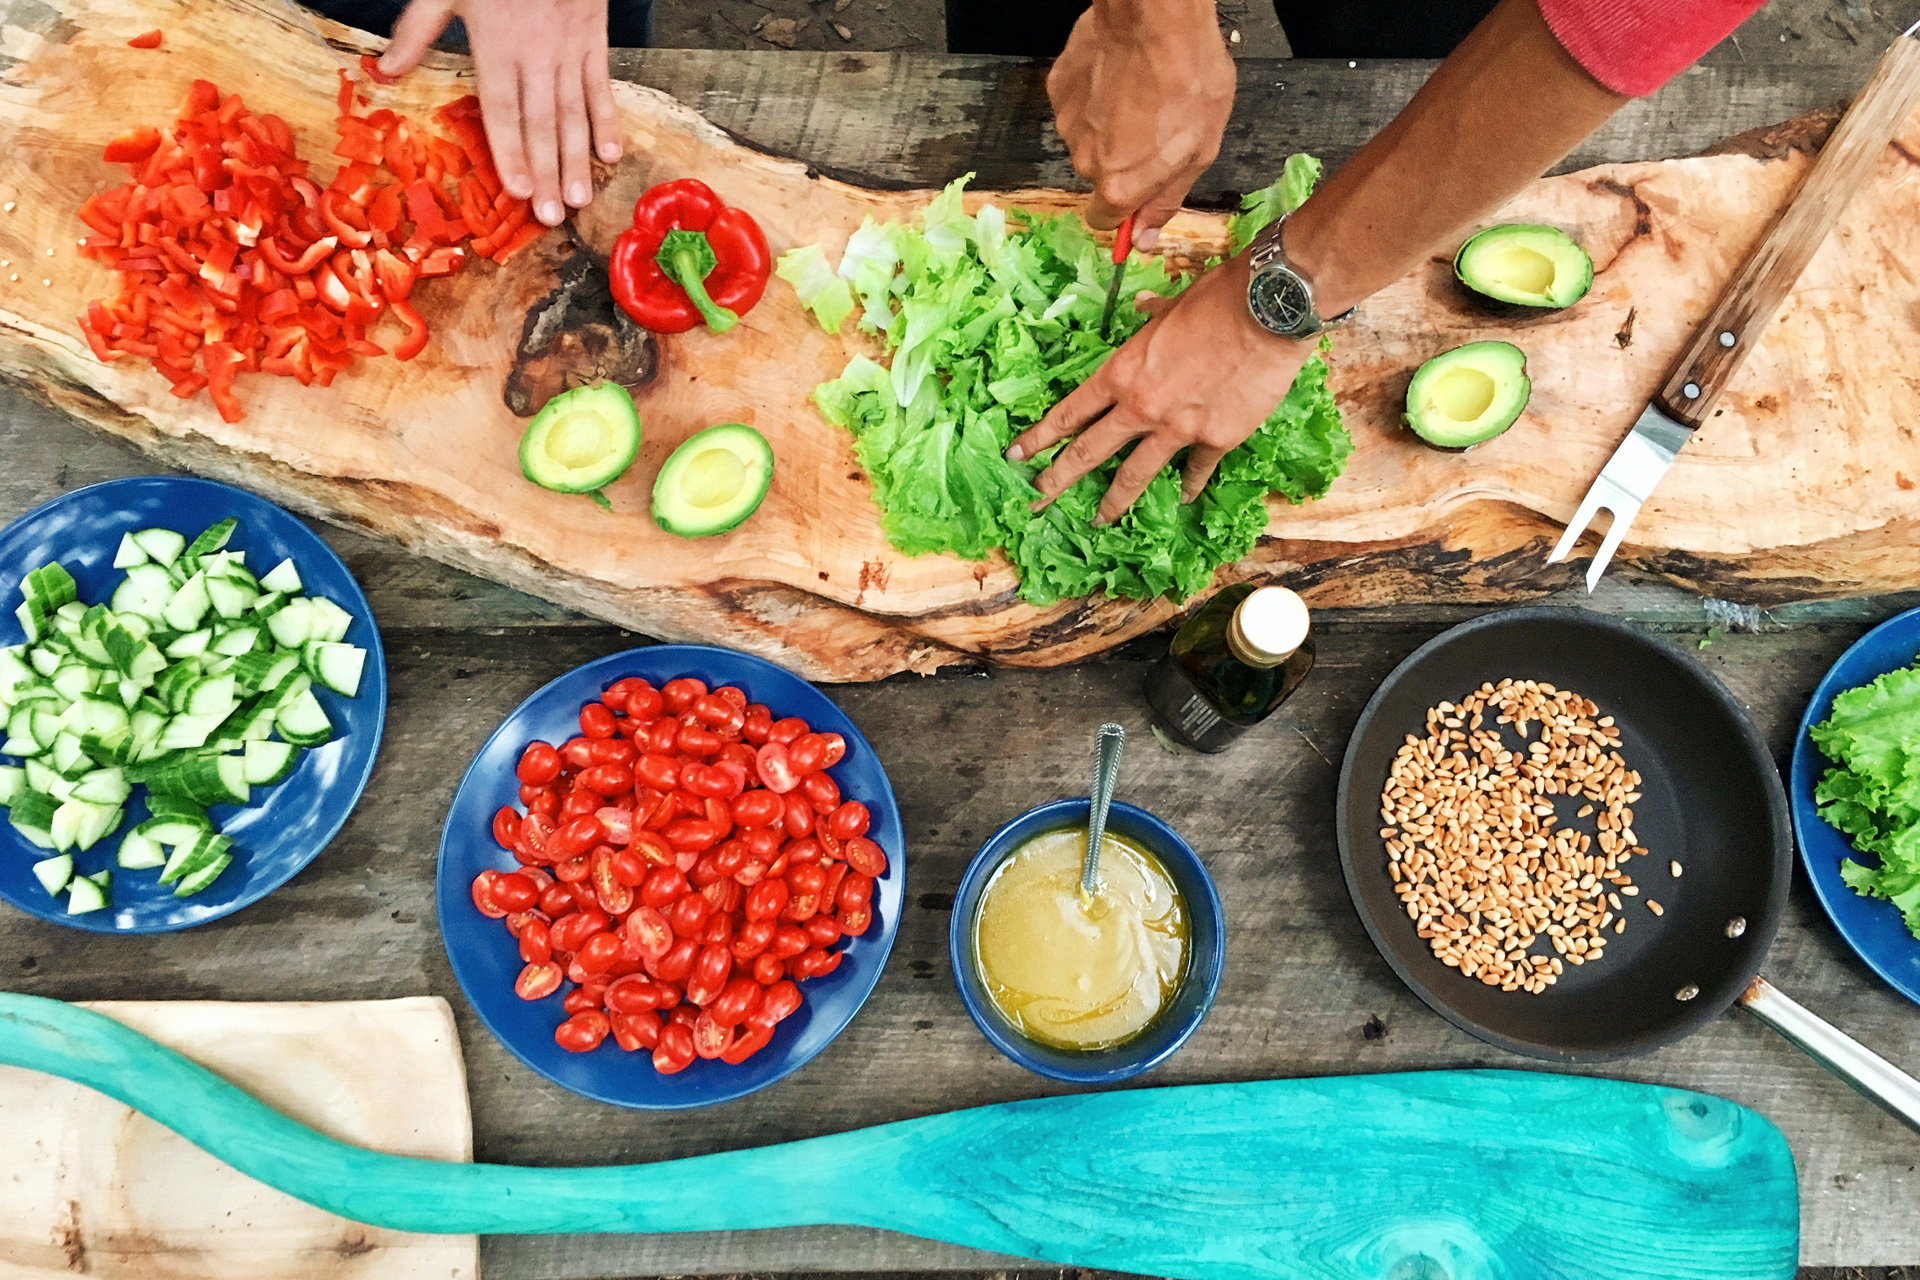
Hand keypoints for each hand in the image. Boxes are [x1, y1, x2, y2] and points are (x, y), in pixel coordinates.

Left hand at [379, 0, 623, 227]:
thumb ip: (418, 29)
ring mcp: (569, 49)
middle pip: (541, 122)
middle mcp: (536, 53)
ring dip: (576, 159)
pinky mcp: (594, 39)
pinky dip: (607, 120)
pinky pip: (601, 87)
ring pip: (573, 113)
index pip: (503, 108)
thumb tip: (385, 70)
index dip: (509, 151)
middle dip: (546, 171)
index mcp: (496, 43)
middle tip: (550, 215)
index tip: (516, 189)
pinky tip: (609, 154)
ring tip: (577, 199)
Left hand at [1005, 256, 1311, 524]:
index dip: (1040, 437)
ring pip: (1135, 474)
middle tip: (1036, 500)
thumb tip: (1142, 309)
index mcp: (1122, 373)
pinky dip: (1190, 484)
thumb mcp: (1172, 304)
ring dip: (1113, 501)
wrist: (1269, 310)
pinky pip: (1196, 470)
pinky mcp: (1216, 439)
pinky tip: (1182, 496)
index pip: (1070, 413)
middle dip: (1058, 480)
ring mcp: (1178, 428)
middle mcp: (1141, 407)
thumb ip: (1151, 317)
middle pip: (1089, 452)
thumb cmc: (1218, 298)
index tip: (1017, 455)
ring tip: (1099, 520)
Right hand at [1046, 0, 1234, 245]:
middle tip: (1154, 128)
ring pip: (1087, 138)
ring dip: (1109, 125)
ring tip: (1140, 95)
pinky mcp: (1058, 89)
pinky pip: (1077, 105)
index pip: (1105, 220)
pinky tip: (1120, 76)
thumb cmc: (1188, 81)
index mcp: (1118, 186)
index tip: (1141, 192)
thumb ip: (1165, 200)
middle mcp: (1084, 162)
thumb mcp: (1199, 152)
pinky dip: (1095, 96)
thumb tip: (1143, 239)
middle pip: (1099, 176)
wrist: (1157, 19)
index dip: (1125, 209)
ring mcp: (1067, 123)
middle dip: (1122, 160)